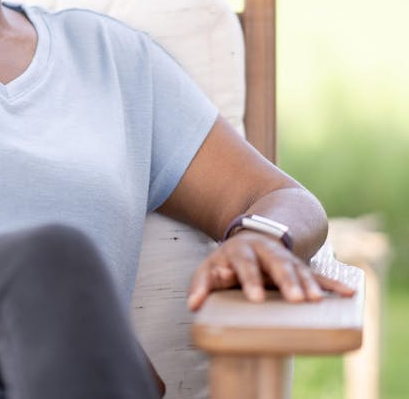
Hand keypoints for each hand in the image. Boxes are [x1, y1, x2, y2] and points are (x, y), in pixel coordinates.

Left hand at [186, 231, 355, 310]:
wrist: (250, 238)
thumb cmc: (226, 261)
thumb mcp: (209, 268)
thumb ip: (203, 284)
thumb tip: (193, 303)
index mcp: (241, 250)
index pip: (244, 263)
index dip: (249, 279)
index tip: (255, 297)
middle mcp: (265, 251)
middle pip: (276, 263)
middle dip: (286, 280)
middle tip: (294, 298)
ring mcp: (285, 257)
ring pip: (298, 268)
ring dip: (308, 284)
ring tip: (314, 301)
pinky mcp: (300, 266)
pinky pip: (319, 274)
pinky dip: (332, 283)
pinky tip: (348, 292)